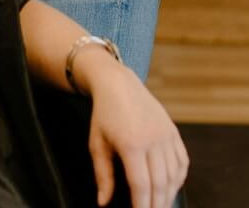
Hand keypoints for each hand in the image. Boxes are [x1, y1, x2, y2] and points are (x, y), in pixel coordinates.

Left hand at [87, 65, 187, 207]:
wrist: (118, 84)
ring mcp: (166, 134)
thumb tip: (103, 203)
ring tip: (160, 205)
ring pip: (173, 175)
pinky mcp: (173, 131)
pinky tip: (171, 187)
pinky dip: (179, 178)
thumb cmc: (104, 114)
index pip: (141, 185)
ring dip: (168, 195)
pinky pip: (182, 161)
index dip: (141, 205)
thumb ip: (102, 175)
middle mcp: (153, 139)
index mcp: (131, 142)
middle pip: (160, 183)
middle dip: (156, 205)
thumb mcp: (97, 143)